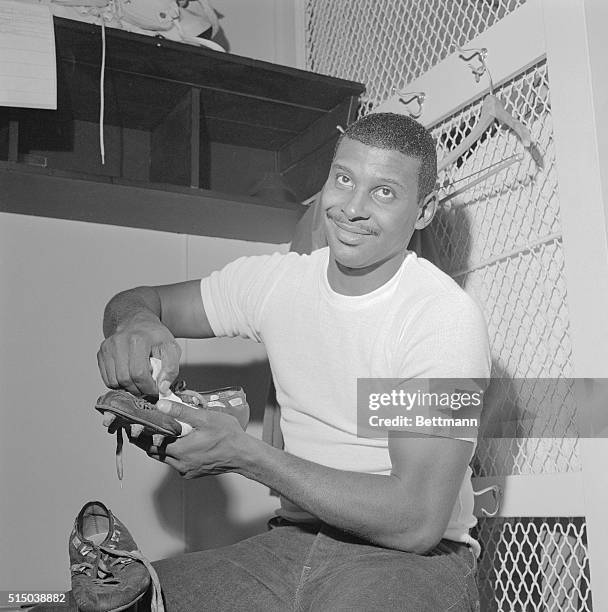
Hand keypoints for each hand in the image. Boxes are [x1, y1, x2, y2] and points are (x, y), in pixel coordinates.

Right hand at [97, 313, 180, 395]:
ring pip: (114, 381)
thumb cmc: (155, 336)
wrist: (138, 322)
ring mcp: (108, 347)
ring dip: (128, 387)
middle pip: (125, 379)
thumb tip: (162, 387)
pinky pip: (107, 378)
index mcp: (138, 339)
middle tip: (148, 387)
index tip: (156, 390)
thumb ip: (171, 368)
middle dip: (139, 389)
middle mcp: (119, 342)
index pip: (139, 373)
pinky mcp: (101, 353)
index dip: (148, 387)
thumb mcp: (171, 348)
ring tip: (139, 380)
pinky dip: (119, 383)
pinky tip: (129, 375)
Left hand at [131, 399, 246, 477]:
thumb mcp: (205, 418)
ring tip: (161, 431)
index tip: (134, 425)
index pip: (150, 444)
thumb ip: (181, 412)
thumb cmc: (228, 436)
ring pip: (165, 458)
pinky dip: (173, 452)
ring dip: (161, 446)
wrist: (244, 455)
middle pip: (154, 452)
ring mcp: (186, 470)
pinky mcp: (192, 472)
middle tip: (144, 426)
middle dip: (147, 440)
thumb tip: (161, 405)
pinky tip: (180, 441)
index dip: (140, 434)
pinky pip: (176, 462)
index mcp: (180, 450)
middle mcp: (180, 464)